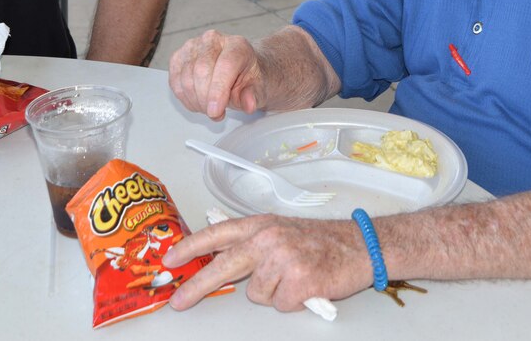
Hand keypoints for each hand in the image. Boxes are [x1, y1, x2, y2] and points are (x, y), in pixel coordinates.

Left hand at [162, 215, 371, 311]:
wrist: (360, 246)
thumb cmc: (322, 241)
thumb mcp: (281, 230)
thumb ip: (252, 243)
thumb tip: (220, 260)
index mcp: (261, 225)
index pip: (217, 234)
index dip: (191, 247)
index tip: (170, 260)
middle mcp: (268, 238)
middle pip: (222, 266)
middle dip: (196, 286)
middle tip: (177, 302)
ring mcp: (282, 259)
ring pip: (256, 294)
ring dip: (273, 293)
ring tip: (295, 278)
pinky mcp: (298, 281)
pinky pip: (280, 304)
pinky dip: (292, 302)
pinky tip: (307, 287)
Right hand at [167, 30, 265, 119]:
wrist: (238, 70)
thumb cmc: (247, 78)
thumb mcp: (258, 89)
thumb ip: (253, 96)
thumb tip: (248, 104)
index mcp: (237, 44)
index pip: (225, 65)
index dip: (218, 91)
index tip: (215, 111)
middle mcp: (212, 40)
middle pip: (201, 71)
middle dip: (206, 100)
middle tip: (216, 114)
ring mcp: (192, 46)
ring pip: (186, 79)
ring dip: (196, 102)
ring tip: (209, 108)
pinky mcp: (178, 57)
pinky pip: (175, 82)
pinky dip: (185, 98)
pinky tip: (198, 102)